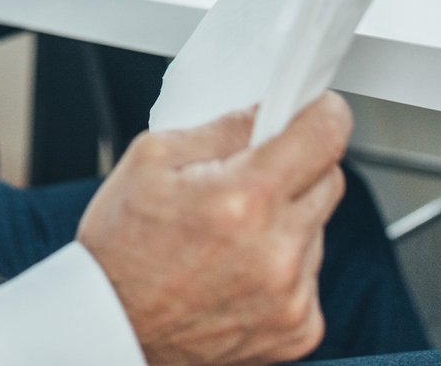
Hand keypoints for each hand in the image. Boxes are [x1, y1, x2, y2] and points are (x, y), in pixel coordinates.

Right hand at [76, 93, 351, 365]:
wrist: (112, 326)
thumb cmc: (121, 247)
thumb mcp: (152, 157)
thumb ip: (222, 128)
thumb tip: (270, 111)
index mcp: (243, 199)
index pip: (325, 135)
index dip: (321, 113)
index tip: (313, 110)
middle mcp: (277, 252)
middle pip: (329, 179)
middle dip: (297, 167)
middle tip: (250, 177)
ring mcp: (292, 297)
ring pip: (317, 229)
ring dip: (286, 221)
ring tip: (232, 234)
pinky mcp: (298, 330)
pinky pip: (310, 277)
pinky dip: (284, 268)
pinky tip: (239, 270)